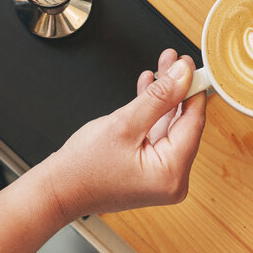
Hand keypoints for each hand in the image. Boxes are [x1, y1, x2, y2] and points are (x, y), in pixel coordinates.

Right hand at [40, 49, 206, 220]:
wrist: (59, 190)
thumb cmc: (83, 168)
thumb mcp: (124, 123)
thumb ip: (159, 97)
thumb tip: (183, 75)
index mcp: (172, 174)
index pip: (194, 123)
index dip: (193, 89)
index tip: (190, 65)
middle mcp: (173, 180)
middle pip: (184, 123)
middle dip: (178, 89)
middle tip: (175, 61)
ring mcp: (162, 176)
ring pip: (171, 125)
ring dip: (165, 97)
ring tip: (163, 67)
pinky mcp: (151, 170)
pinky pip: (159, 134)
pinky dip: (154, 112)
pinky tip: (150, 88)